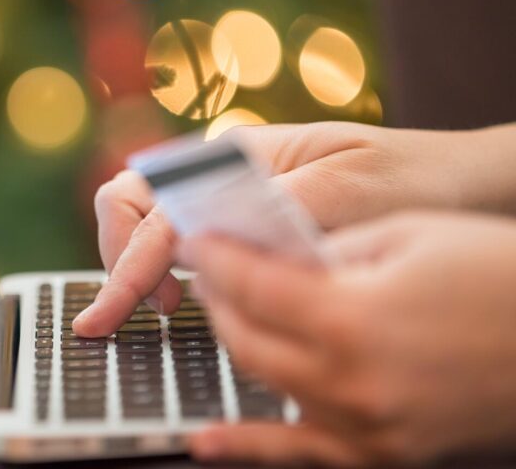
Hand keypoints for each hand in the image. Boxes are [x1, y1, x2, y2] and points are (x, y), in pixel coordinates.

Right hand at [73, 121, 515, 337]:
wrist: (455, 181)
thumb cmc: (409, 177)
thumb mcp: (352, 189)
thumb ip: (279, 206)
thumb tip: (214, 235)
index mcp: (241, 153)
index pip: (158, 206)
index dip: (131, 261)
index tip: (119, 309)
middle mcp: (221, 172)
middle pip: (129, 203)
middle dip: (120, 257)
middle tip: (148, 310)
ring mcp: (226, 196)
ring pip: (144, 220)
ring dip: (136, 261)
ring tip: (167, 305)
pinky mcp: (241, 222)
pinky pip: (179, 238)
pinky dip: (163, 267)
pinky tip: (189, 295)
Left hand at [182, 210, 515, 465]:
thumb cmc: (499, 274)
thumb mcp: (408, 237)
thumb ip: (328, 250)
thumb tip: (270, 256)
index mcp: (353, 318)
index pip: (251, 285)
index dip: (216, 257)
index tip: (198, 239)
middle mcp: (350, 383)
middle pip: (245, 339)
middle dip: (219, 298)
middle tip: (212, 270)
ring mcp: (367, 427)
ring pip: (266, 386)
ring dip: (238, 344)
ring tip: (226, 312)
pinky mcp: (386, 454)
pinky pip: (300, 453)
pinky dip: (248, 445)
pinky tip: (205, 439)